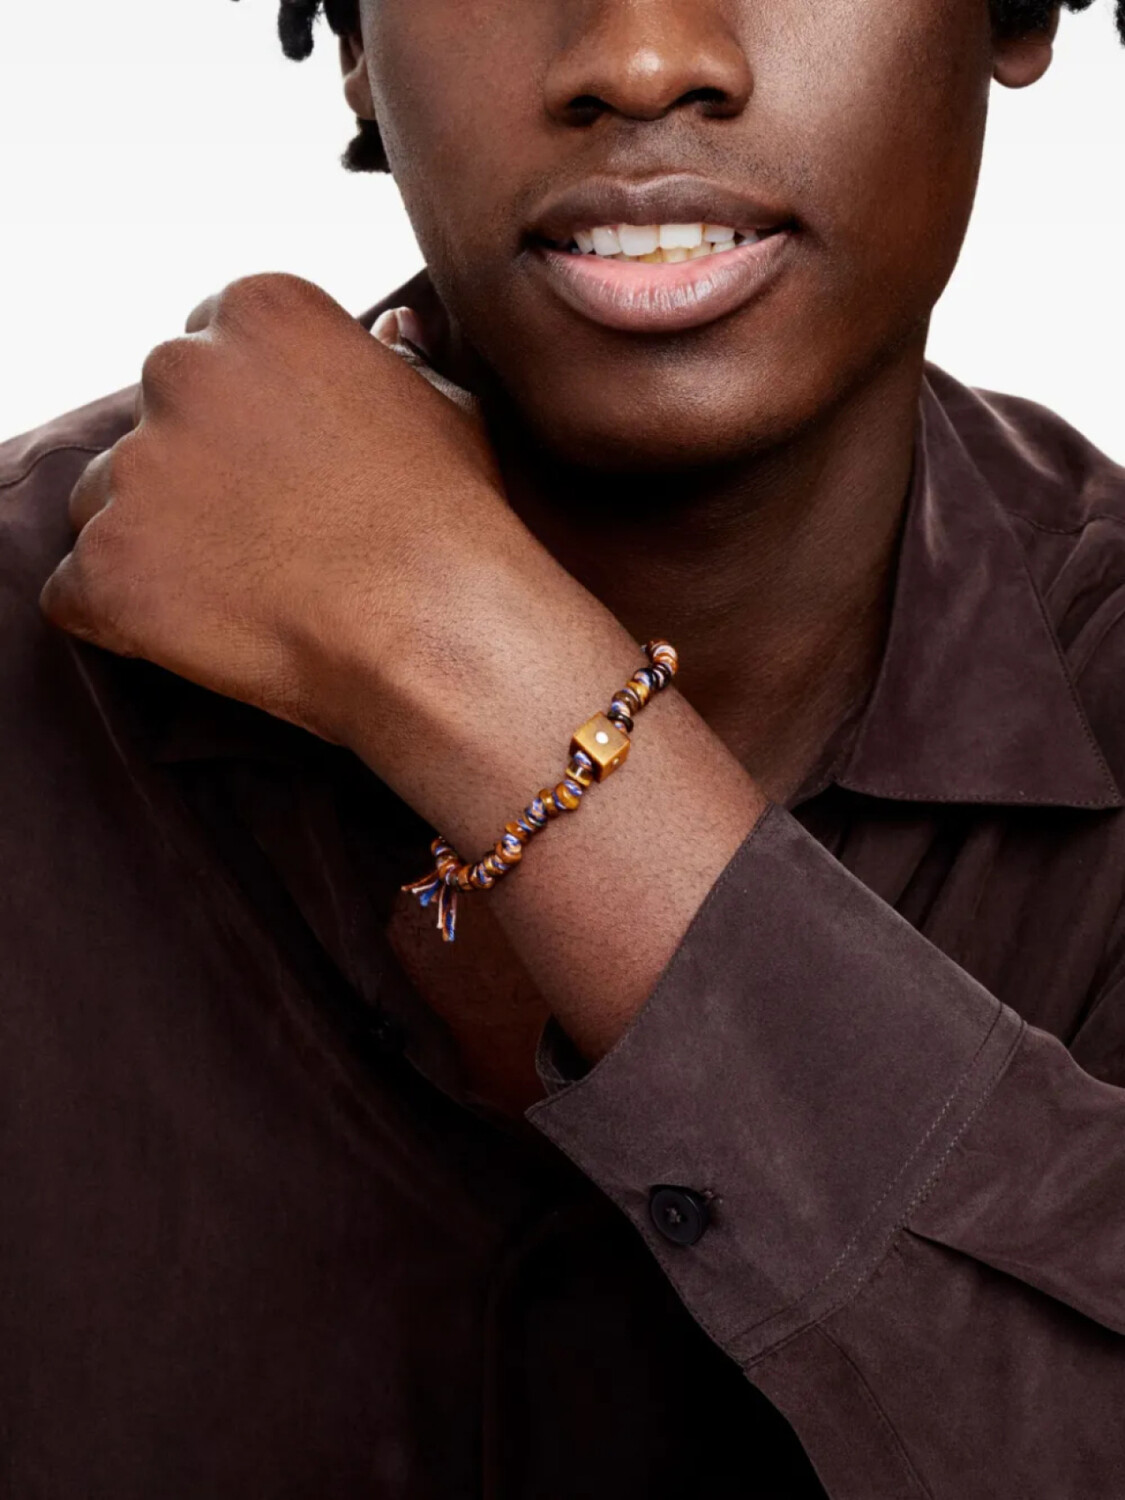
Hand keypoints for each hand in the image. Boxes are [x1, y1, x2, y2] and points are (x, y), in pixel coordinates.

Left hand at [40, 273, 546, 751]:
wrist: (436, 628)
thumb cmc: (454, 521)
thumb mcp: (447, 410)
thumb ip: (396, 364)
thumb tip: (390, 332)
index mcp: (258, 314)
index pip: (207, 351)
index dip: (243, 425)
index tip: (282, 477)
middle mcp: (180, 370)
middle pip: (152, 422)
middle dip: (192, 477)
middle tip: (265, 541)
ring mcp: (134, 469)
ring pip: (108, 501)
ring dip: (155, 543)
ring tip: (241, 595)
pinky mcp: (106, 564)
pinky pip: (79, 590)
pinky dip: (124, 616)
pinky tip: (202, 635)